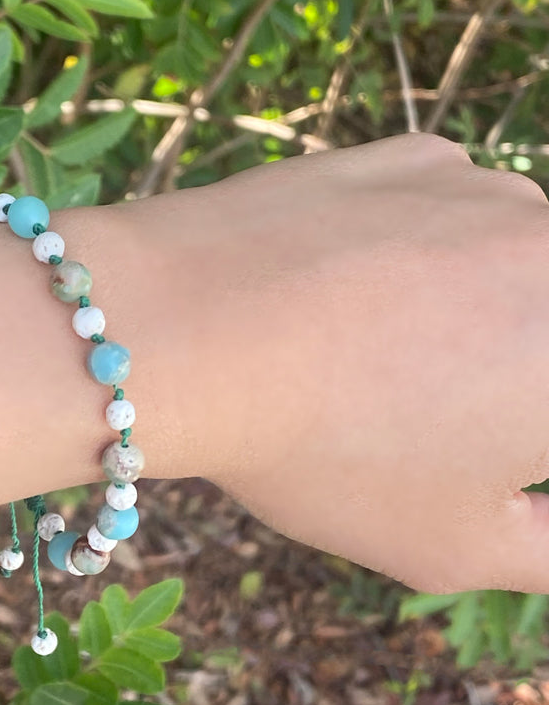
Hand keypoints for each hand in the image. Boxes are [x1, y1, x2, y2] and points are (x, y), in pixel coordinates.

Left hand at [109, 132, 548, 594]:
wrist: (191, 327)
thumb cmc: (326, 449)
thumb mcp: (458, 545)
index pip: (542, 408)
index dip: (508, 437)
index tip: (465, 449)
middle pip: (535, 338)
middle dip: (505, 381)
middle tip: (420, 410)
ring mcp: (493, 195)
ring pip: (514, 269)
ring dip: (477, 311)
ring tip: (377, 355)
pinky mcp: (423, 158)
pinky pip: (453, 218)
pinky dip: (424, 255)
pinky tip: (350, 289)